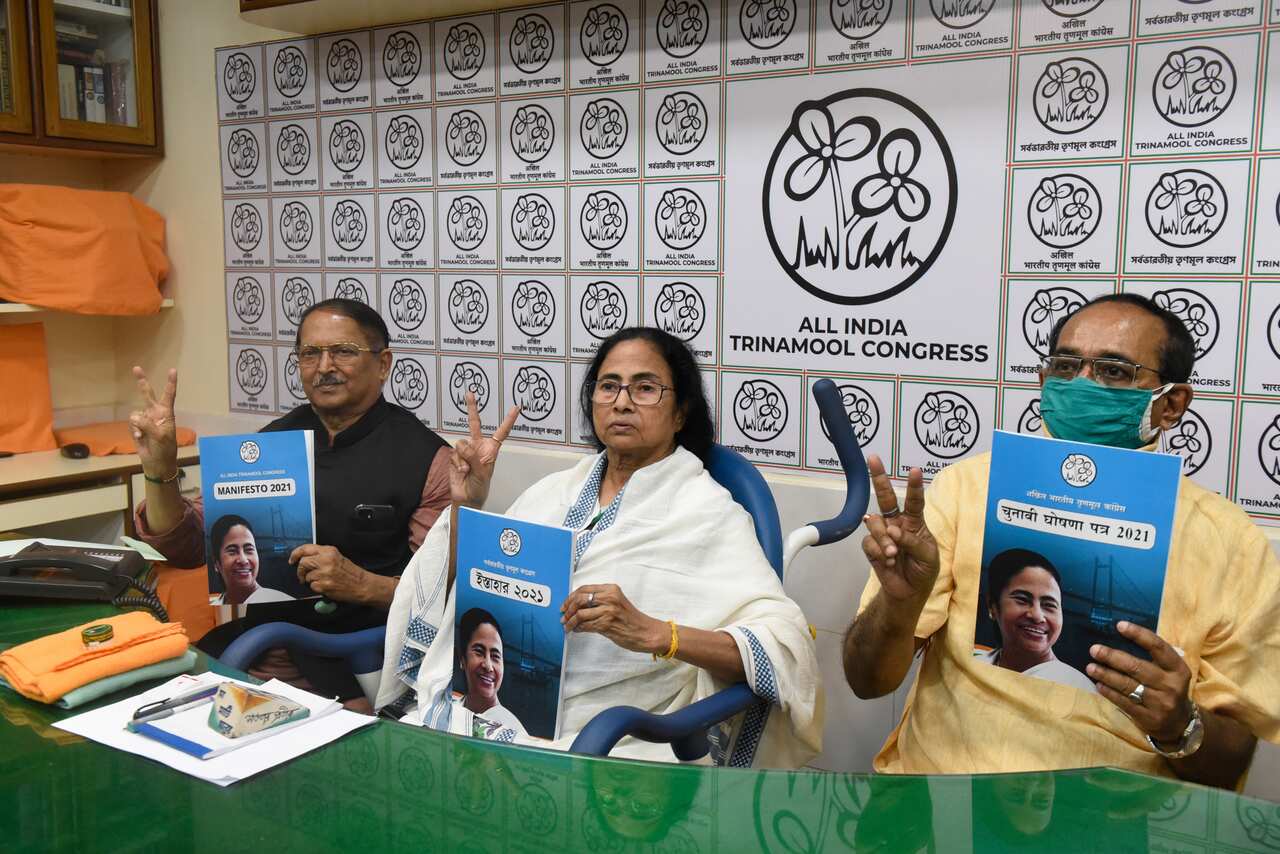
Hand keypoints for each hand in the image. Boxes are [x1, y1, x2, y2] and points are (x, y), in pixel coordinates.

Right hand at [129, 366, 178, 479]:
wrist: (156, 462)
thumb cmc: (164, 449)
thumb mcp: (161, 436)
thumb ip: (148, 424)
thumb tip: (135, 417)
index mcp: (167, 413)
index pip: (169, 395)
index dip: (170, 383)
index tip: (172, 370)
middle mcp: (155, 413)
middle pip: (148, 394)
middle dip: (142, 382)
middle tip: (136, 368)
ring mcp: (145, 419)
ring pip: (135, 414)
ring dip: (138, 425)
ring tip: (145, 435)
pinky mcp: (136, 427)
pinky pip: (132, 424)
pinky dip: (134, 431)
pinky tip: (141, 438)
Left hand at [290, 544, 366, 602]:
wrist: (362, 585)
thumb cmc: (351, 573)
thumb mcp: (337, 557)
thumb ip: (322, 556)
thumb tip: (305, 559)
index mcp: (329, 551)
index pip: (305, 549)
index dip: (295, 554)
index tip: (292, 560)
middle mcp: (326, 560)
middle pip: (303, 563)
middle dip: (301, 571)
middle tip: (303, 576)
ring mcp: (324, 573)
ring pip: (307, 576)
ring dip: (311, 581)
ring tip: (323, 581)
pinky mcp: (323, 585)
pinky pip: (312, 586)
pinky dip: (317, 588)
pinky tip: (326, 586)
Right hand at [450, 392, 519, 507]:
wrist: (466, 498)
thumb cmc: (480, 486)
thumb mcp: (483, 473)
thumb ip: (475, 457)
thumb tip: (464, 445)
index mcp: (491, 449)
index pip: (501, 432)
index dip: (509, 420)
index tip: (517, 407)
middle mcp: (478, 446)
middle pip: (475, 423)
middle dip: (472, 408)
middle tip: (470, 393)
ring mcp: (465, 450)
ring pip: (461, 443)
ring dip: (464, 458)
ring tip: (468, 470)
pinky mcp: (455, 456)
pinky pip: (454, 454)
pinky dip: (457, 463)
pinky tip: (461, 471)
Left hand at [561, 584, 665, 654]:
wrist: (645, 631)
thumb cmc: (631, 619)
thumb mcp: (617, 602)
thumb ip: (600, 600)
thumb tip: (577, 605)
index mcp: (611, 589)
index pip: (584, 589)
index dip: (571, 597)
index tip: (565, 605)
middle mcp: (609, 598)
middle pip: (579, 599)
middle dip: (568, 608)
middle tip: (564, 615)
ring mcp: (608, 611)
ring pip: (580, 614)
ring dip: (570, 621)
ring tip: (567, 626)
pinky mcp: (606, 624)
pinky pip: (585, 625)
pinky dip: (577, 628)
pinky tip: (576, 630)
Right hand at [860, 455, 938, 604]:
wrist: (909, 592)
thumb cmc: (924, 569)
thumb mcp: (928, 556)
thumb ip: (912, 541)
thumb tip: (892, 531)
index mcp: (915, 522)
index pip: (914, 500)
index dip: (914, 485)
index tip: (914, 470)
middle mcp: (897, 523)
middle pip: (886, 497)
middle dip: (879, 478)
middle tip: (873, 459)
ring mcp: (883, 534)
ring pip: (875, 524)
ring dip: (884, 538)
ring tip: (893, 554)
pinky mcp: (872, 548)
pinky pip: (869, 542)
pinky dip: (879, 552)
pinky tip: (888, 561)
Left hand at [1087, 621, 1192, 743]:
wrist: (1179, 723)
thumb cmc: (1168, 688)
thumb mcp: (1169, 672)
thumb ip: (1152, 657)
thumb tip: (1119, 636)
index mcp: (1178, 669)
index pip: (1158, 647)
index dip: (1139, 635)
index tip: (1120, 625)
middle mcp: (1171, 685)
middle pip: (1138, 667)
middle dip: (1113, 657)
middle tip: (1094, 649)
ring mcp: (1161, 703)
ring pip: (1128, 685)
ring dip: (1106, 675)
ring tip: (1090, 667)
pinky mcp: (1149, 718)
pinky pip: (1124, 702)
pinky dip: (1109, 692)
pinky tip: (1098, 684)